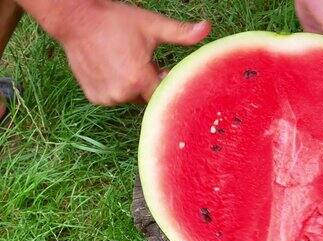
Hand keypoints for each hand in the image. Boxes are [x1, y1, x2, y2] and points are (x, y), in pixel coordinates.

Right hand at [52, 1, 209, 104]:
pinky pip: (114, 97)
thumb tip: (207, 28)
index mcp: (139, 79)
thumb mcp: (152, 25)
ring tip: (125, 61)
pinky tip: (112, 68)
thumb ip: (181, 32)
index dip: (166, 83)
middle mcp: (122, 93)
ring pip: (131, 98)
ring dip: (133, 86)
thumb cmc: (115, 21)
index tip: (163, 67)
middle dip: (149, 82)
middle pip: (148, 97)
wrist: (75, 19)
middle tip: (142, 60)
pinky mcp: (94, 97)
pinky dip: (117, 87)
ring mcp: (106, 97)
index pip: (164, 95)